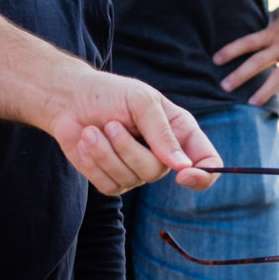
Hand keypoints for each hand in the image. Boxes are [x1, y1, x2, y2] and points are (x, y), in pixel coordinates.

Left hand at [48, 69, 221, 195]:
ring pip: (130, 179)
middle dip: (127, 148)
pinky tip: (86, 142)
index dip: (203, 175)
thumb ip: (162, 131)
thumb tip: (182, 165)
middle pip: (156, 172)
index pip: (207, 162)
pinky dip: (93, 162)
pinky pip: (108, 185)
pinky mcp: (112, 180)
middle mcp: (163, 156)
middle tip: (111, 124)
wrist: (71, 100)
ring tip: (93, 130)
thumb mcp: (140, 101)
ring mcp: (137, 171)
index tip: (183, 174)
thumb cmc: (110, 94)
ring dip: (105, 152)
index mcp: (180, 132)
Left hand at [213, 0, 278, 120]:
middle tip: (223, 88)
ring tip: (252, 104)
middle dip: (240, 75)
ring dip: (265, 91)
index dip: (231, 51)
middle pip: (258, 61)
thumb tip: (254, 32)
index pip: (248, 42)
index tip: (215, 60)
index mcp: (274, 32)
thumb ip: (268, 26)